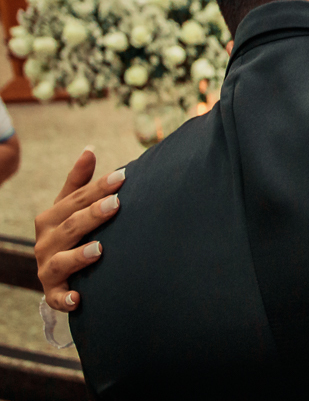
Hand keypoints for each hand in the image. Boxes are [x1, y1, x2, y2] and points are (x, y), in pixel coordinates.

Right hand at [33, 148, 125, 310]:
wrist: (54, 273)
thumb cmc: (68, 233)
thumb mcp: (68, 207)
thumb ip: (78, 182)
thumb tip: (89, 149)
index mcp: (51, 218)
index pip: (76, 199)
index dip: (99, 187)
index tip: (123, 176)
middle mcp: (46, 241)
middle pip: (71, 226)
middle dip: (92, 215)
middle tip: (117, 204)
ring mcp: (48, 267)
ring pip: (61, 261)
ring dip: (79, 256)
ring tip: (100, 249)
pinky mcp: (52, 292)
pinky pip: (56, 297)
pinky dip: (65, 299)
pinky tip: (79, 298)